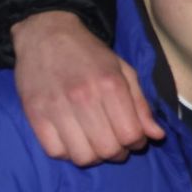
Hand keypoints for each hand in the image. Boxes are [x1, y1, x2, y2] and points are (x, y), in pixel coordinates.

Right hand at [11, 11, 163, 163]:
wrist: (45, 34)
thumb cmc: (89, 54)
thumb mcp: (123, 71)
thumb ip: (141, 105)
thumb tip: (157, 136)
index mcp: (110, 85)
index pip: (130, 134)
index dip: (137, 142)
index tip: (134, 138)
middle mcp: (83, 97)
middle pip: (107, 149)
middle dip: (117, 153)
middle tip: (115, 144)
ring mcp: (56, 107)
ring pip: (82, 156)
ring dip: (94, 157)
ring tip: (94, 144)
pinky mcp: (34, 114)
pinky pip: (55, 152)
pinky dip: (68, 153)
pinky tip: (73, 141)